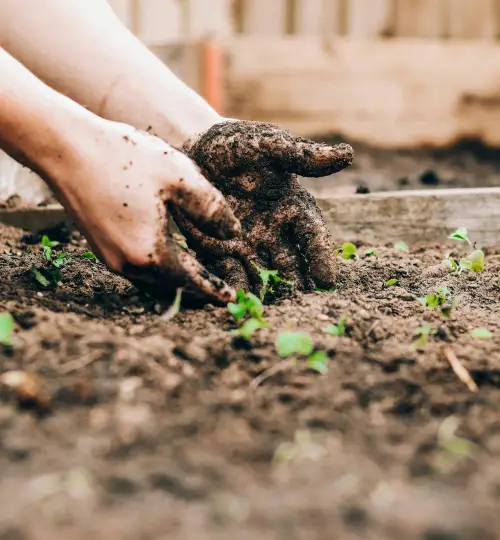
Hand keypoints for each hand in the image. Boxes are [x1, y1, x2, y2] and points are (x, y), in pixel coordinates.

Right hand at [46, 119, 240, 303]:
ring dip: (177, 284)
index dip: (215, 290)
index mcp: (151, 253)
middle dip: (198, 293)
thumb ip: (211, 209)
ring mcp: (110, 258)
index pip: (192, 282)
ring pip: (153, 283)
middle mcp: (128, 264)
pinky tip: (169, 258)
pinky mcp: (100, 247)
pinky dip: (159, 272)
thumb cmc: (124, 158)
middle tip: (219, 292)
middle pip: (171, 289)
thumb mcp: (179, 177)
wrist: (65, 148)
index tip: (233, 298)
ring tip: (199, 279)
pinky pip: (137, 270)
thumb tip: (233, 233)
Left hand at [172, 120, 352, 293]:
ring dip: (269, 292)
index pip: (312, 237)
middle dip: (296, 284)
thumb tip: (347, 154)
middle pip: (291, 263)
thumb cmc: (238, 144)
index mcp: (293, 208)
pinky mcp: (221, 250)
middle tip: (301, 305)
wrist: (196, 148)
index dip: (321, 257)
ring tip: (272, 311)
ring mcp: (248, 243)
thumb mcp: (270, 145)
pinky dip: (236, 287)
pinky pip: (231, 272)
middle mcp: (275, 231)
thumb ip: (302, 156)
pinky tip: (239, 301)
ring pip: (264, 274)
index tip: (327, 281)